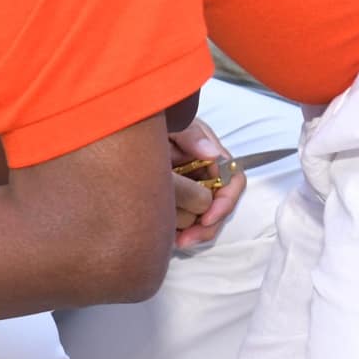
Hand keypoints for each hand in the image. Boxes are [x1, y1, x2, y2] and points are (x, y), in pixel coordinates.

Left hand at [167, 117, 244, 249]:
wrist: (125, 122)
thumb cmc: (154, 118)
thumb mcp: (174, 122)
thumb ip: (191, 134)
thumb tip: (212, 154)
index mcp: (211, 154)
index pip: (233, 180)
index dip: (224, 202)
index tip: (206, 218)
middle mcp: (205, 172)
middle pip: (219, 205)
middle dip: (207, 226)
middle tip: (187, 239)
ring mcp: (190, 184)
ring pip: (202, 215)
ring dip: (194, 231)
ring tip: (177, 241)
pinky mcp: (175, 194)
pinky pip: (183, 216)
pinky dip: (178, 228)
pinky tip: (167, 236)